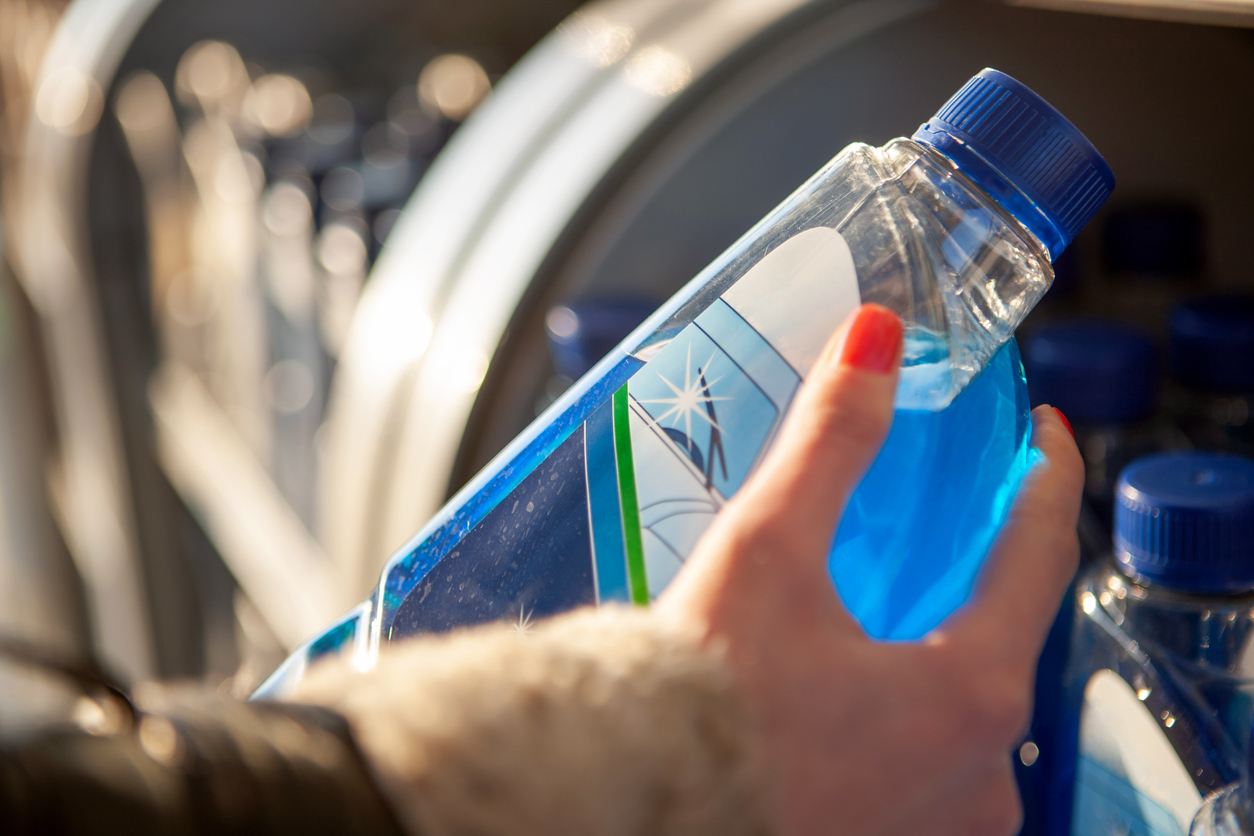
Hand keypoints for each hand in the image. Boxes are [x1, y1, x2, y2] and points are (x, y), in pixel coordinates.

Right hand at [657, 304, 1083, 835]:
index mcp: (968, 695)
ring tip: (885, 586)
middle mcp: (977, 771)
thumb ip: (830, 442)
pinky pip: (929, 754)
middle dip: (978, 563)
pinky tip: (853, 675)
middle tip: (947, 509)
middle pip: (1004, 631)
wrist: (632, 811)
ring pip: (964, 699)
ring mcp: (942, 819)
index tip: (1041, 436)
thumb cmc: (700, 704)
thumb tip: (875, 341)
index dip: (1047, 480)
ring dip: (938, 638)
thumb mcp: (767, 553)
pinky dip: (908, 701)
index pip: (1040, 557)